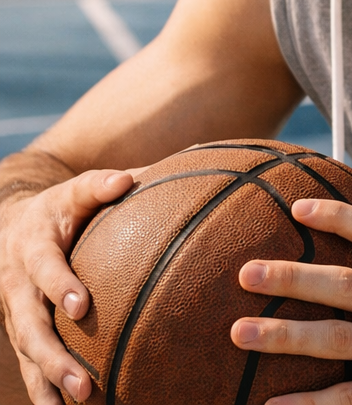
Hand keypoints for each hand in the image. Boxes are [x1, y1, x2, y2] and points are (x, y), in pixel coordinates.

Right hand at [0, 170, 133, 403]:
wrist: (11, 224)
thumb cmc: (60, 207)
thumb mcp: (76, 190)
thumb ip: (101, 184)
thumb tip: (130, 178)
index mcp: (33, 248)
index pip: (45, 267)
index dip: (60, 286)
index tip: (82, 305)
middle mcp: (18, 285)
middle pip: (29, 326)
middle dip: (53, 356)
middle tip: (83, 380)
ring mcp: (15, 311)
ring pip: (27, 352)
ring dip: (49, 380)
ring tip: (81, 400)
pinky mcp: (20, 329)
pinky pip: (28, 362)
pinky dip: (42, 388)